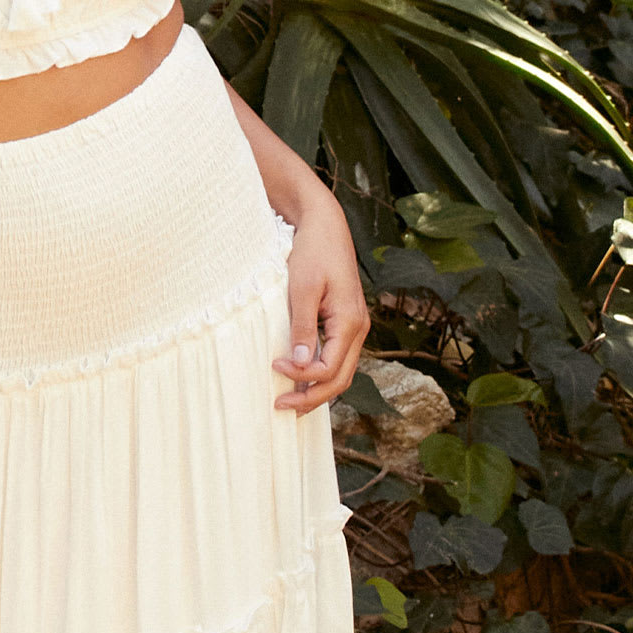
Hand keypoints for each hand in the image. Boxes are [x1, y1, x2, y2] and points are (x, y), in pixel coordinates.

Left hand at [273, 184, 368, 412]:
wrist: (324, 225)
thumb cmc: (313, 252)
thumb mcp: (302, 289)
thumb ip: (303, 328)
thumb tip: (301, 364)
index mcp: (350, 322)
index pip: (330, 369)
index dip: (302, 377)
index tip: (273, 366)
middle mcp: (358, 328)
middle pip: (340, 379)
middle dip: (311, 398)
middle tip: (280, 406)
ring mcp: (354, 326)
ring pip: (341, 371)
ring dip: (316, 390)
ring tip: (289, 401)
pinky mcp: (345, 322)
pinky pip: (337, 358)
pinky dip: (320, 374)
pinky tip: (301, 378)